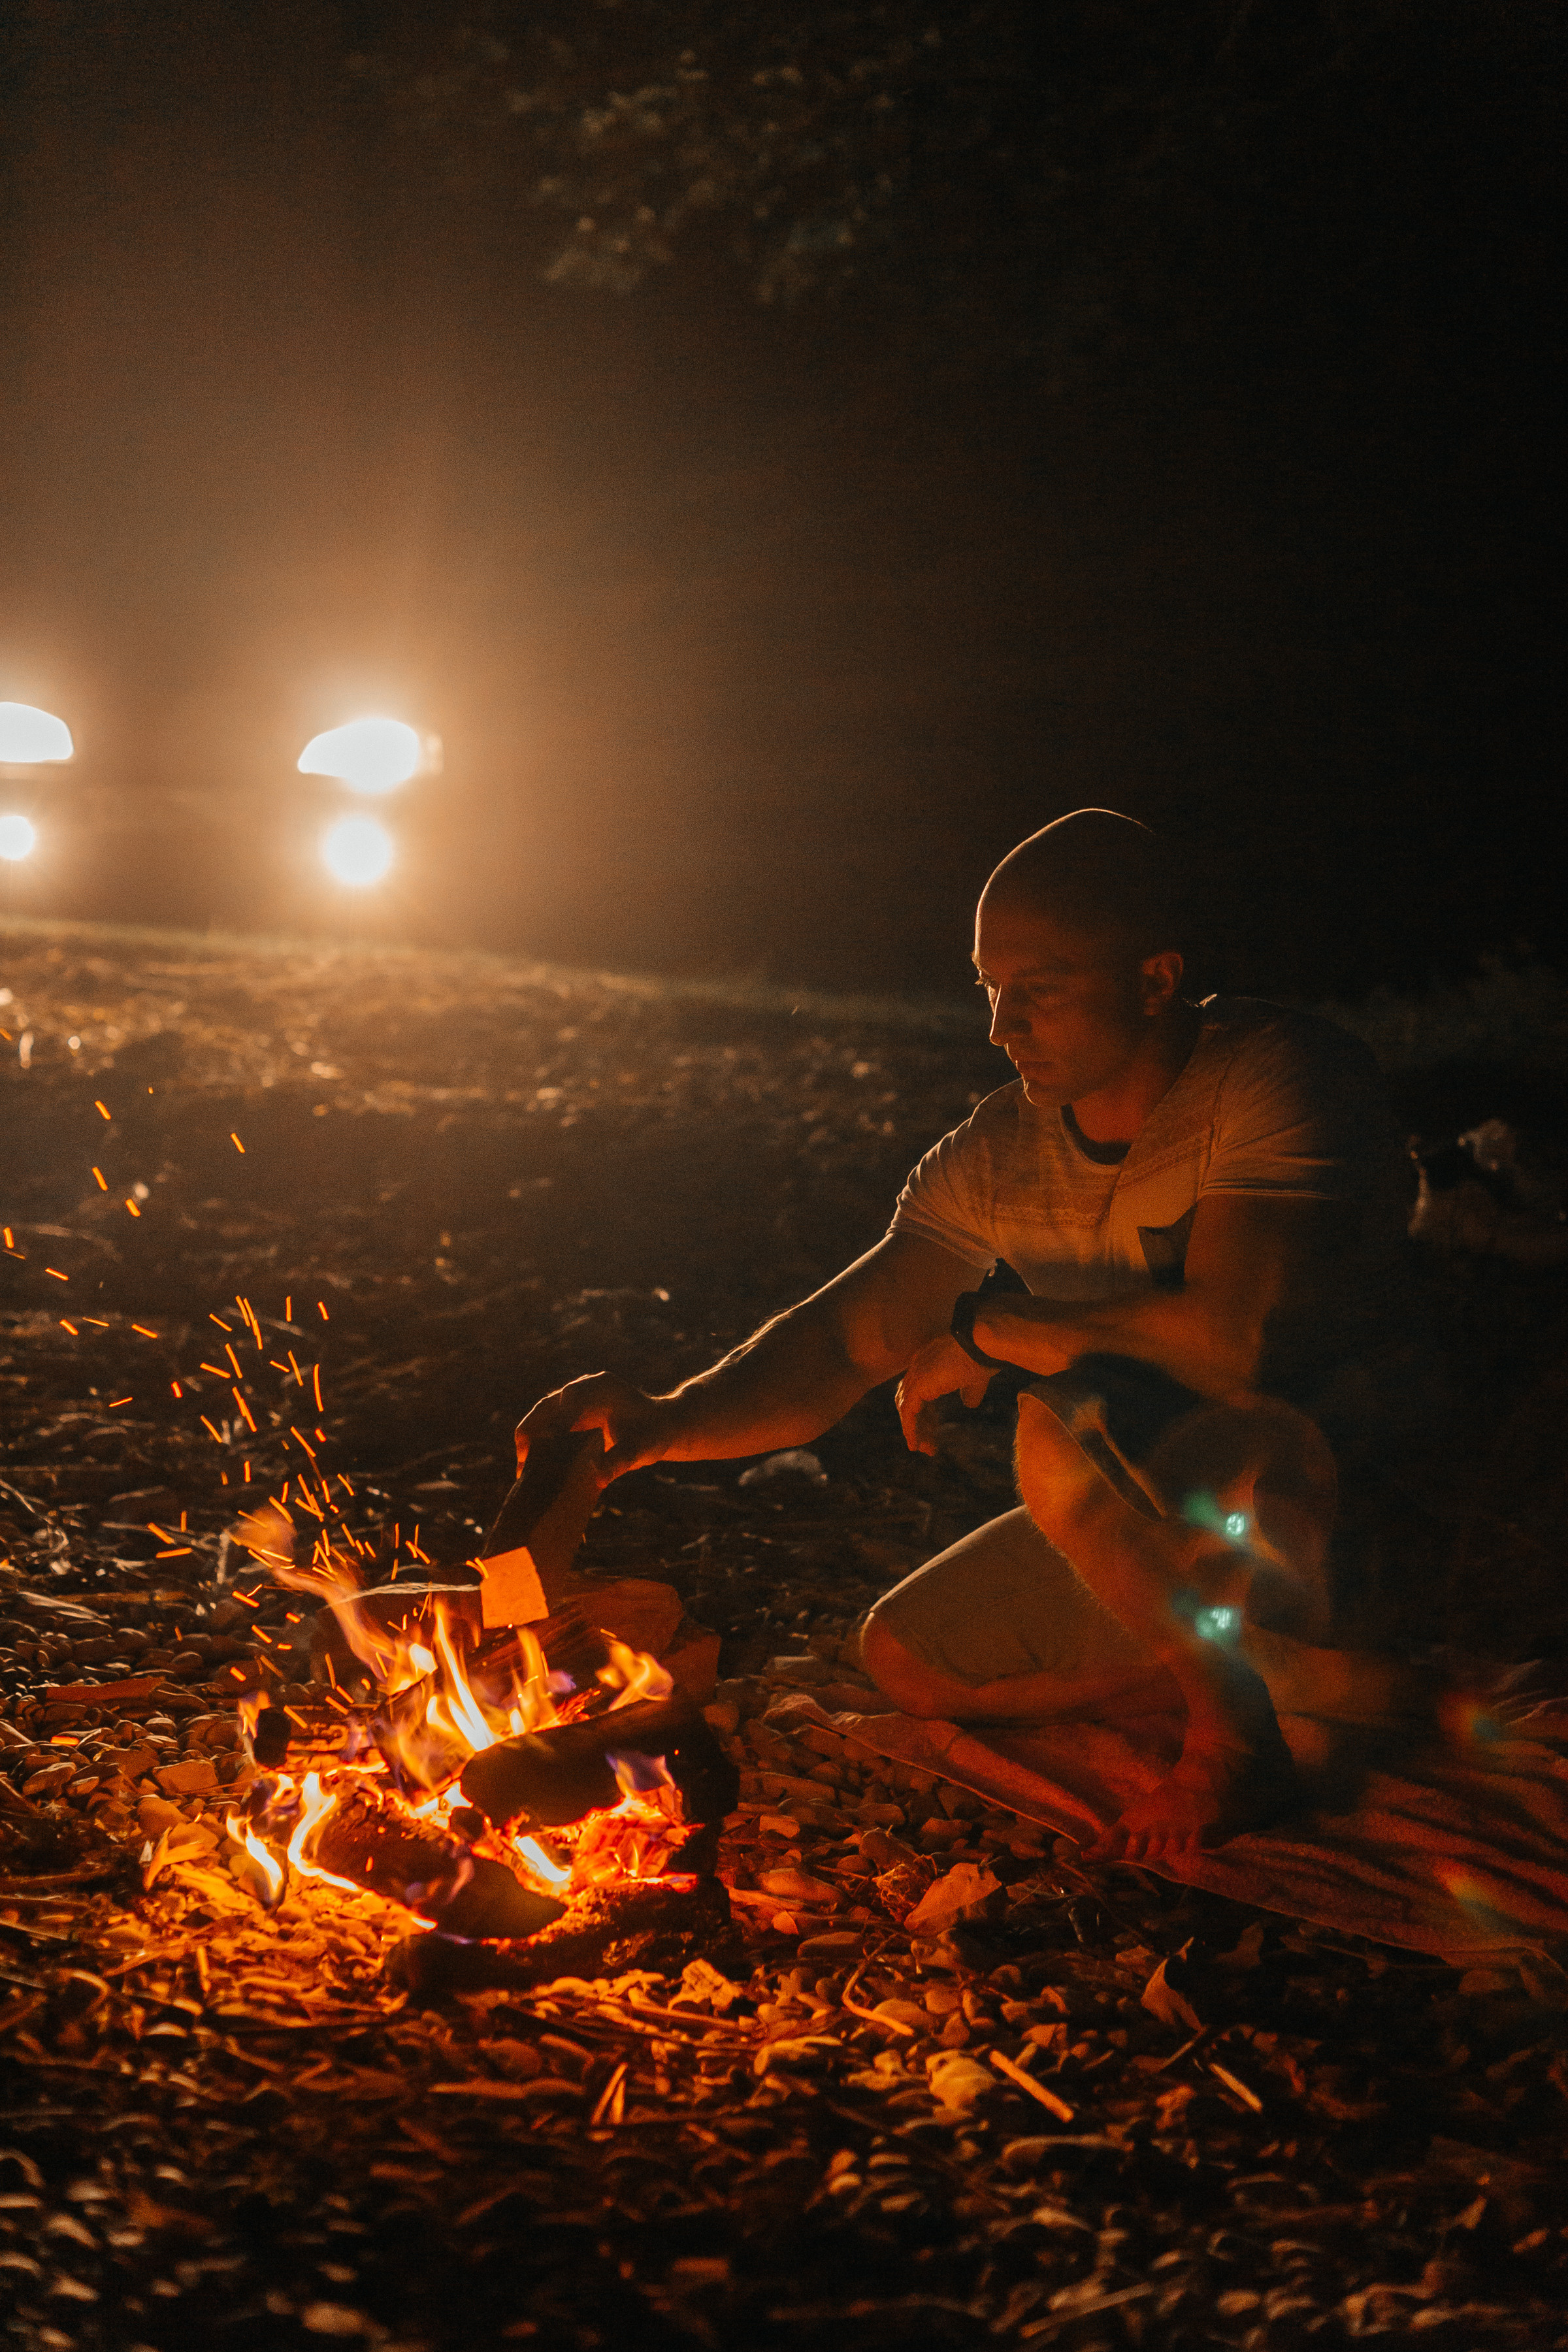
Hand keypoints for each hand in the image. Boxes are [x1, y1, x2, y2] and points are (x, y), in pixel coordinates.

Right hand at [515, 1371, 681, 1482]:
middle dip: (530, 1433)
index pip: (569, 1397)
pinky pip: (548, 1428)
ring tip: (523, 1471)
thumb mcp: (641, 1449)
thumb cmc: (653, 1435)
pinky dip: (539, 1447)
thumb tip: (597, 1477)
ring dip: (530, 1441)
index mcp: (602, 1386)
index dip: (552, 1421)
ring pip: (543, 1417)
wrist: (659, 1428)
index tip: (542, 1447)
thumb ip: (620, 1460)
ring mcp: (575, 1402)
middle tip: (523, 1464)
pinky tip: (534, 1470)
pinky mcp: (571, 1416)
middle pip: (546, 1406)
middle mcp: (584, 1389)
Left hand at [895, 1333, 993, 1455]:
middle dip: (918, 1423)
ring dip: (914, 1430)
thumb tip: (969, 1405)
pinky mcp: (918, 1384)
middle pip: (910, 1401)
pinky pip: (908, 1411)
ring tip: (922, 1449)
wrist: (982, 1344)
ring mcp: (916, 1374)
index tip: (932, 1430)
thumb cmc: (983, 1357)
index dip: (924, 1412)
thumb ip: (968, 1393)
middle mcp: (918, 1367)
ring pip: (907, 1408)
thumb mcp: (975, 1381)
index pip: (919, 1392)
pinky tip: (915, 1443)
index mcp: (929, 1364)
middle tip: (926, 1444)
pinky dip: (909, 1428)